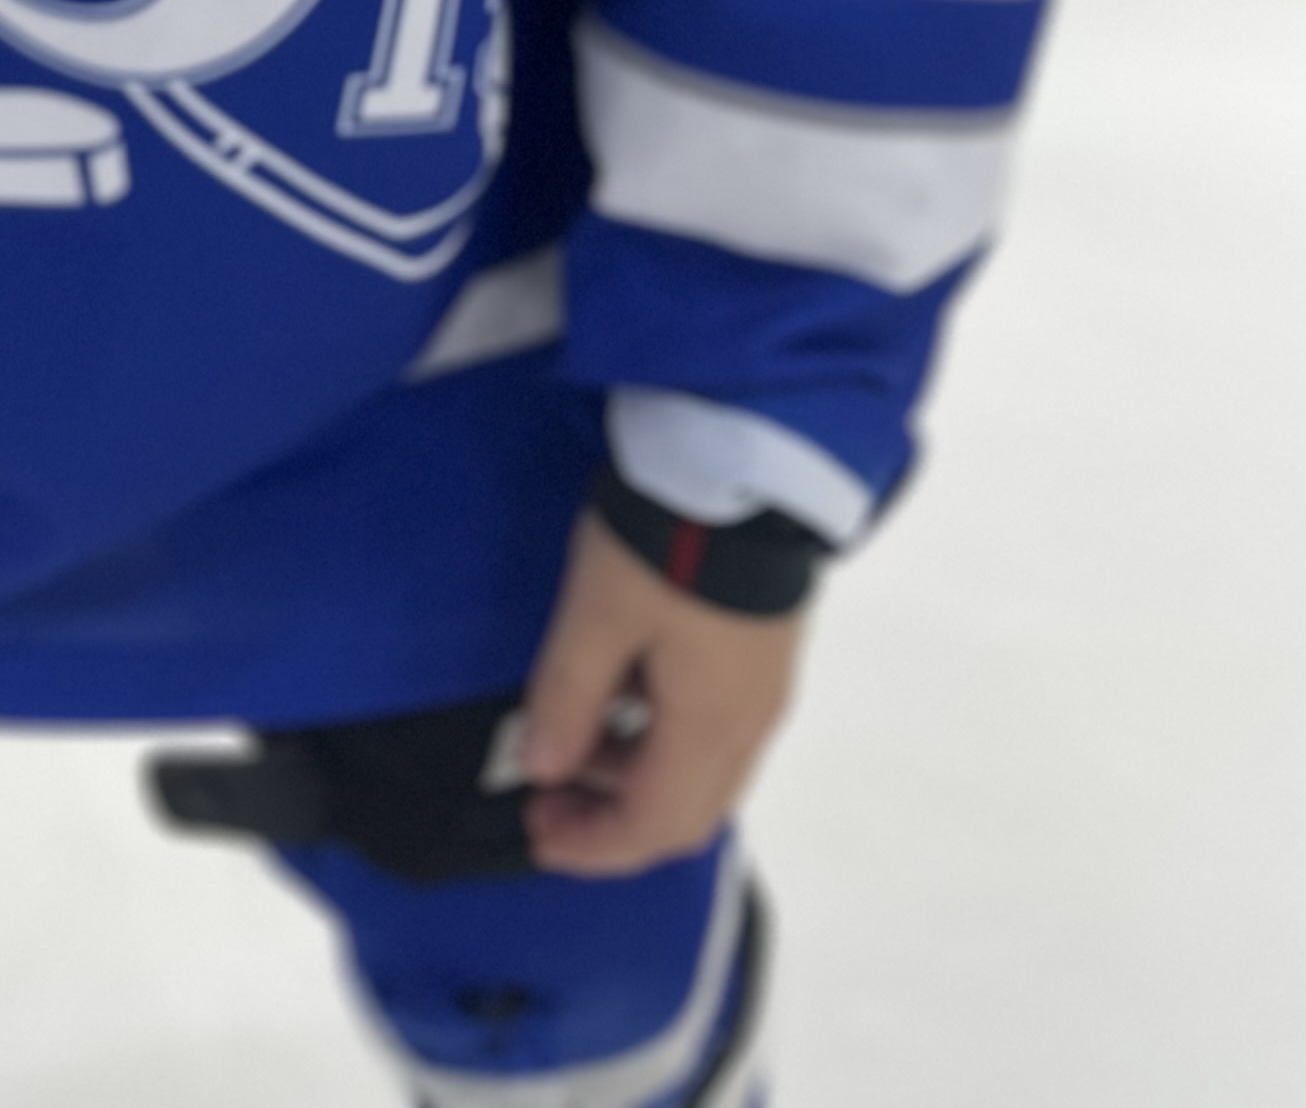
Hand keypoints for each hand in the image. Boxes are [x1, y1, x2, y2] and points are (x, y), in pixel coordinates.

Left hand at [513, 507, 805, 875]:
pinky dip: (664, 737)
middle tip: (549, 800)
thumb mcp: (597, 614)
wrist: (749, 460)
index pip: (656, 825)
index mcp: (712, 728)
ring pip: (704, 769)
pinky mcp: (767, 648)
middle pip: (688, 810)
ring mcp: (767, 685)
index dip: (594, 845)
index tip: (537, 834)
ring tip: (575, 736)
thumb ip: (567, 696)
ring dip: (638, 775)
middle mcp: (751, 722)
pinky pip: (717, 727)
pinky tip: (626, 692)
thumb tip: (542, 769)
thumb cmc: (664, 543)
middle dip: (614, 820)